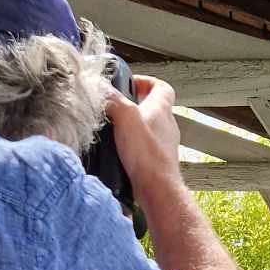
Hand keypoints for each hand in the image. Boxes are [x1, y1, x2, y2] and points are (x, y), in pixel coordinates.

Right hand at [105, 72, 181, 202]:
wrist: (156, 188)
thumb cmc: (147, 154)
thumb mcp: (125, 117)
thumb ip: (113, 100)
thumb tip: (102, 90)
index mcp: (162, 108)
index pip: (161, 86)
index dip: (146, 81)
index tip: (130, 83)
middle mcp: (166, 125)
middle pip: (153, 107)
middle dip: (135, 104)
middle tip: (117, 106)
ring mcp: (163, 144)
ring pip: (149, 127)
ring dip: (133, 126)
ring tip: (115, 128)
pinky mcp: (156, 160)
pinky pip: (145, 147)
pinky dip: (133, 145)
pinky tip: (120, 150)